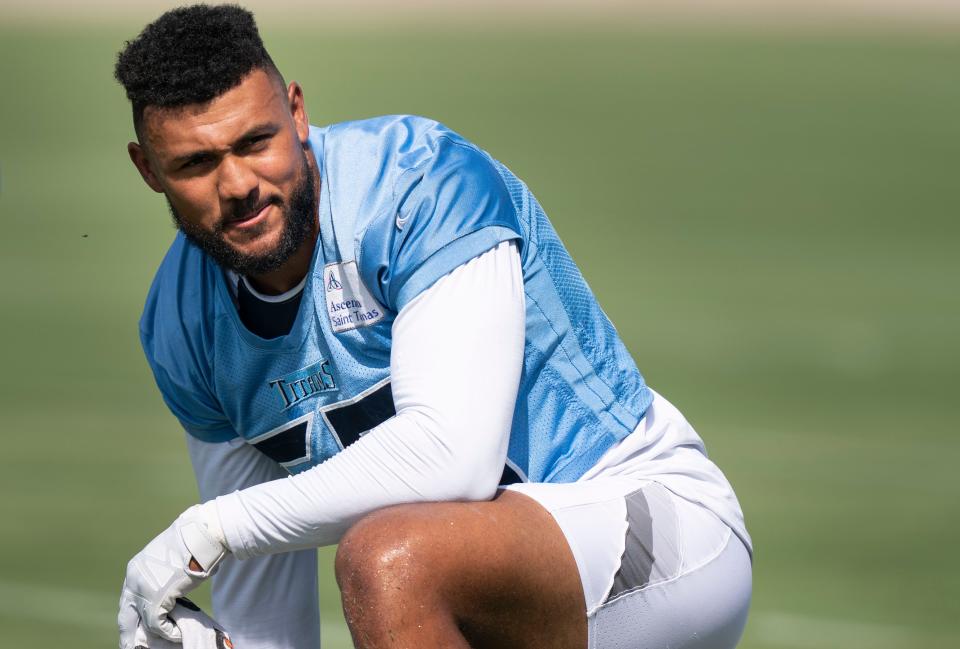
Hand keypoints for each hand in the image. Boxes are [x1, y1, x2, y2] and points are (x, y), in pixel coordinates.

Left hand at [119, 505, 227, 647]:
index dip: (133, 616)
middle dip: (128, 634)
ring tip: (162, 642)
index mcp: (136, 568)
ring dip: (152, 636)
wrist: (203, 535)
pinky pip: (157, 624)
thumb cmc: (195, 542)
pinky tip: (177, 633)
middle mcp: (134, 580)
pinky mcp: (156, 598)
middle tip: (131, 647)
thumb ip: (166, 574)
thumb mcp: (172, 558)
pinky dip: (168, 632)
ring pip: (141, 623)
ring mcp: (143, 589)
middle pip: (125, 616)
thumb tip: (175, 587)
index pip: (128, 599)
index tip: (136, 628)